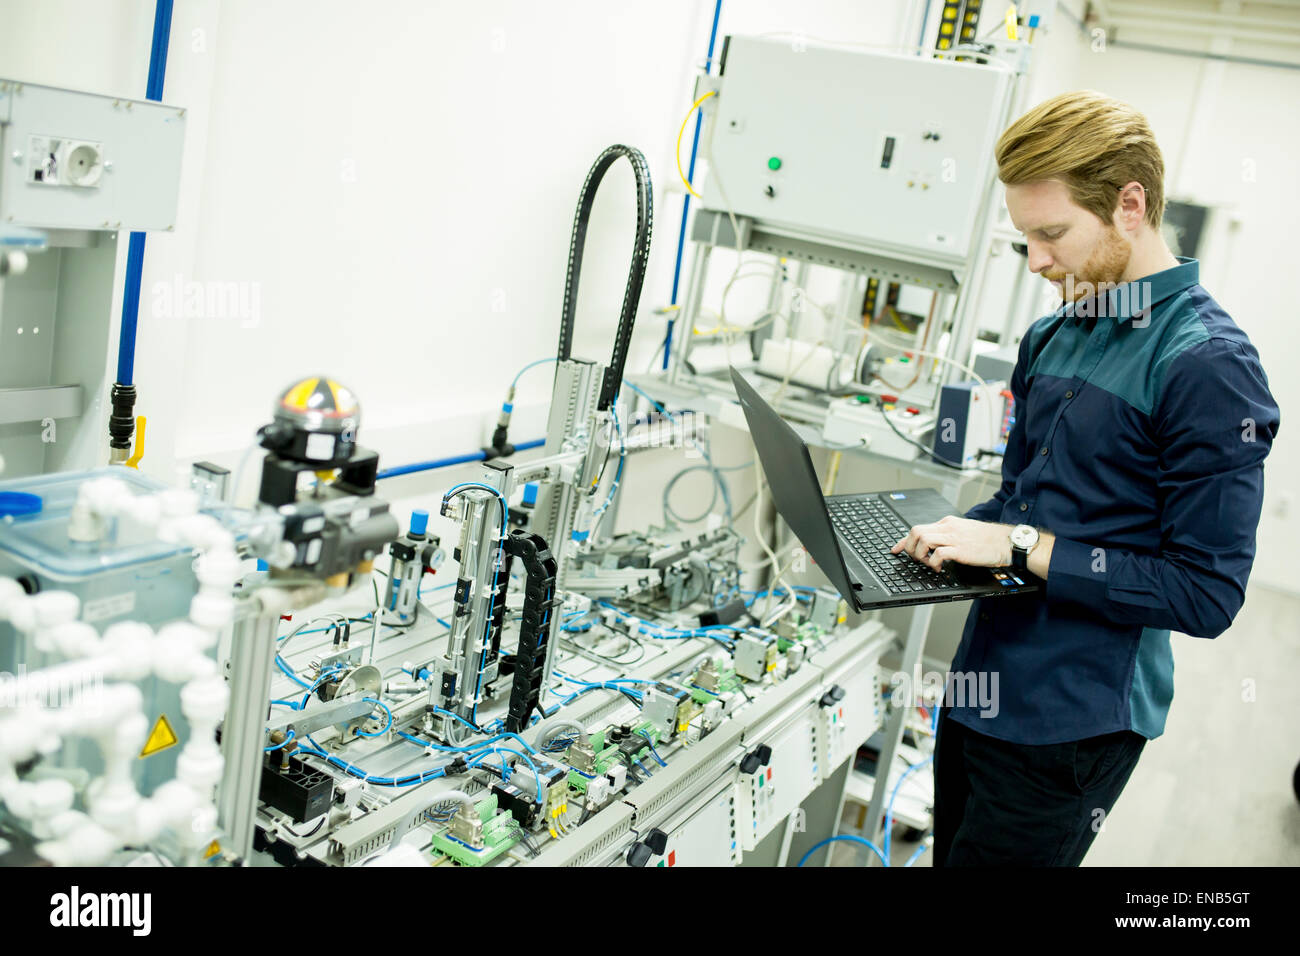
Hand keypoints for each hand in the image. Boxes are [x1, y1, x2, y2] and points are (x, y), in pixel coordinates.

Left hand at [891, 516, 1012, 571]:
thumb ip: (949, 535)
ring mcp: (954, 538)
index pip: (919, 528)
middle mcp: (948, 527)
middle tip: (916, 559)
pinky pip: (938, 553)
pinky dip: (933, 563)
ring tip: (928, 564)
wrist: (1007, 541)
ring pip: (923, 539)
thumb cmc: (988, 539)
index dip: (904, 540)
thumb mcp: (964, 531)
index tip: (895, 549)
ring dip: (920, 555)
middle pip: (916, 531)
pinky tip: (939, 568)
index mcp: (948, 523)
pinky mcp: (961, 549)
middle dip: (910, 547)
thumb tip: (935, 545)